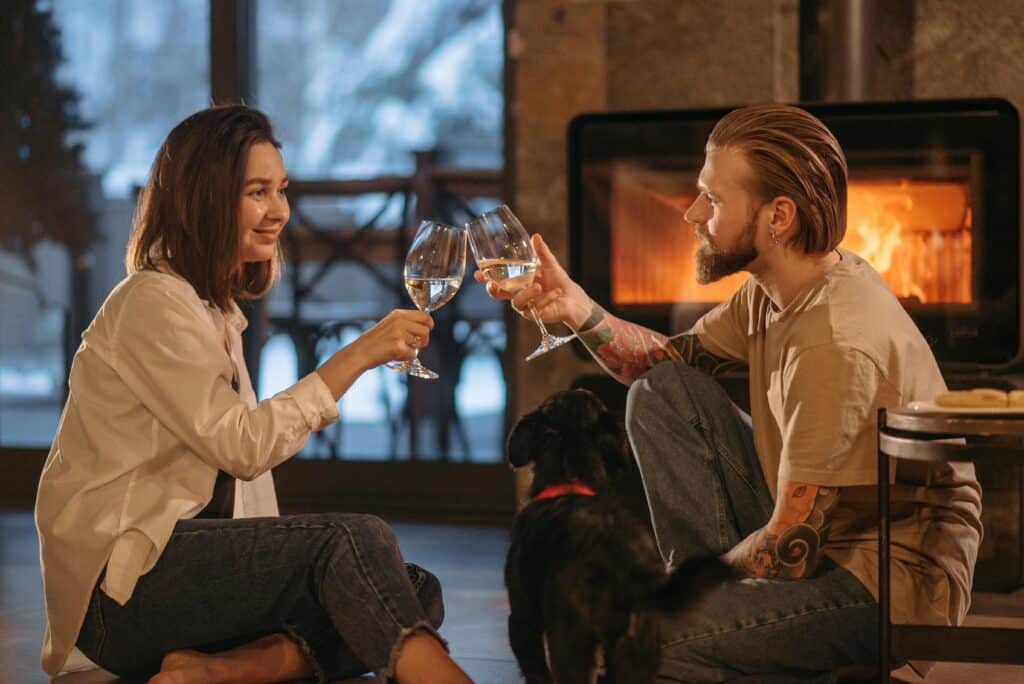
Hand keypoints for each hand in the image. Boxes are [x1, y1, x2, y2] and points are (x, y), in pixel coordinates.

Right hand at [352, 309, 433, 368]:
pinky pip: (413, 354)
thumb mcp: (389, 325)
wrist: (360, 353)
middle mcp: (400, 321)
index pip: (424, 315)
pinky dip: (406, 358)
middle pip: (426, 329)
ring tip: (399, 349)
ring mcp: (399, 333)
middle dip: (425, 339)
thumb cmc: (374, 342)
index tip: (427, 330)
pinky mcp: (398, 346)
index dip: (429, 324)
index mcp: (398, 314)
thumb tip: (424, 327)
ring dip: (412, 349)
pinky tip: (394, 355)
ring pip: (421, 343)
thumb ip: (405, 323)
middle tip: (418, 344)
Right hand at [473, 234, 591, 328]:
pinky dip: (546, 299)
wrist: (573, 298)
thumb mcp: (549, 264)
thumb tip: (535, 237)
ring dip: (526, 294)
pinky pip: (534, 309)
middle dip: (492, 290)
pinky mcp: (535, 315)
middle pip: (498, 294)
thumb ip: (541, 252)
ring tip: (538, 287)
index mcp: (517, 281)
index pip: (497, 279)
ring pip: (516, 302)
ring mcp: (525, 305)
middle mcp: (518, 293)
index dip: (485, 277)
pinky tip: (556, 293)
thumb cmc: (558, 281)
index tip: (477, 273)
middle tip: (492, 284)